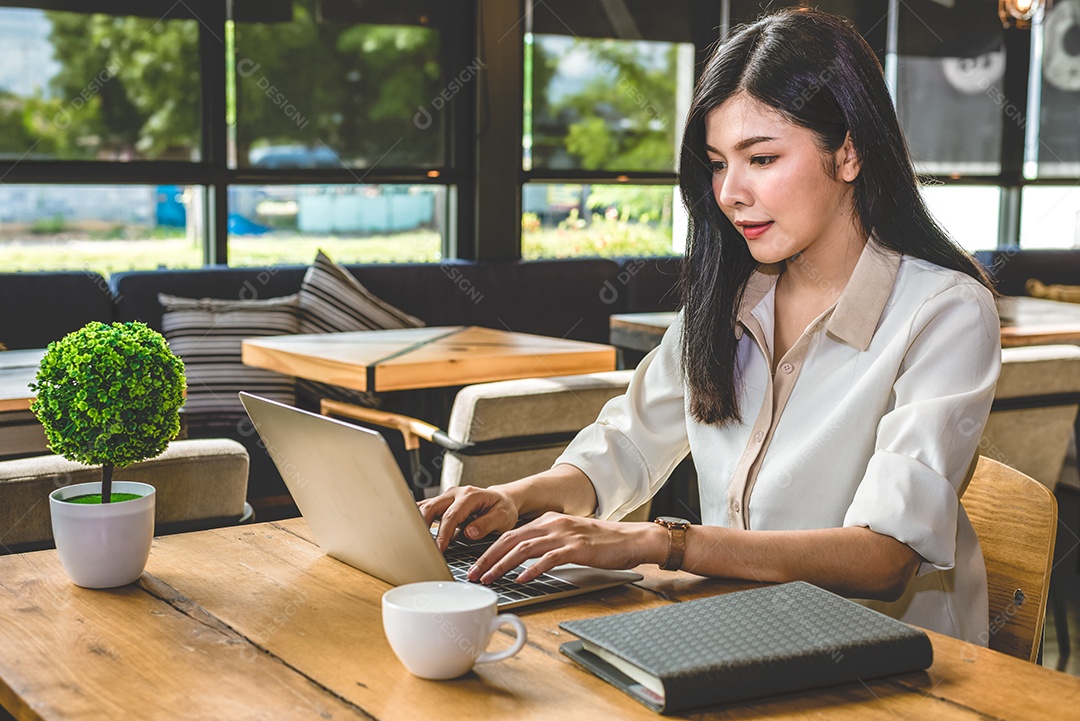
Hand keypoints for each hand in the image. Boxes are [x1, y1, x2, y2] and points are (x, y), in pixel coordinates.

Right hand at [418, 485, 521, 551]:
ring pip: (424, 507)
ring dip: (417, 522)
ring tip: (412, 540)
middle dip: (423, 527)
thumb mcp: (503, 517)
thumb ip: (486, 524)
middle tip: (420, 546)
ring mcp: (446, 497)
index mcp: (470, 496)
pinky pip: (425, 508)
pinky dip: (417, 519)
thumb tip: (469, 533)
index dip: (443, 533)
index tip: (439, 549)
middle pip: (431, 507)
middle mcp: (455, 493)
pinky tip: (411, 531)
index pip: (451, 515)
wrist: (502, 500)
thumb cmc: (503, 509)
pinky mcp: (442, 503)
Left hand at [467, 512, 665, 583]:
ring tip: (488, 578)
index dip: (489, 549)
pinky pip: (548, 558)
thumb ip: (546, 544)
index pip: (510, 534)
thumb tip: (522, 561)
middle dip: (487, 557)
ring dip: (502, 565)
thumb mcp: (567, 537)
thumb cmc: (600, 543)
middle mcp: (552, 524)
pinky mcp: (576, 548)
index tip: (475, 565)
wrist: (631, 539)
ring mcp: (564, 535)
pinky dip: (532, 569)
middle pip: (510, 539)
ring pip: (524, 548)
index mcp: (547, 520)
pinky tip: (521, 579)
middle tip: (472, 574)